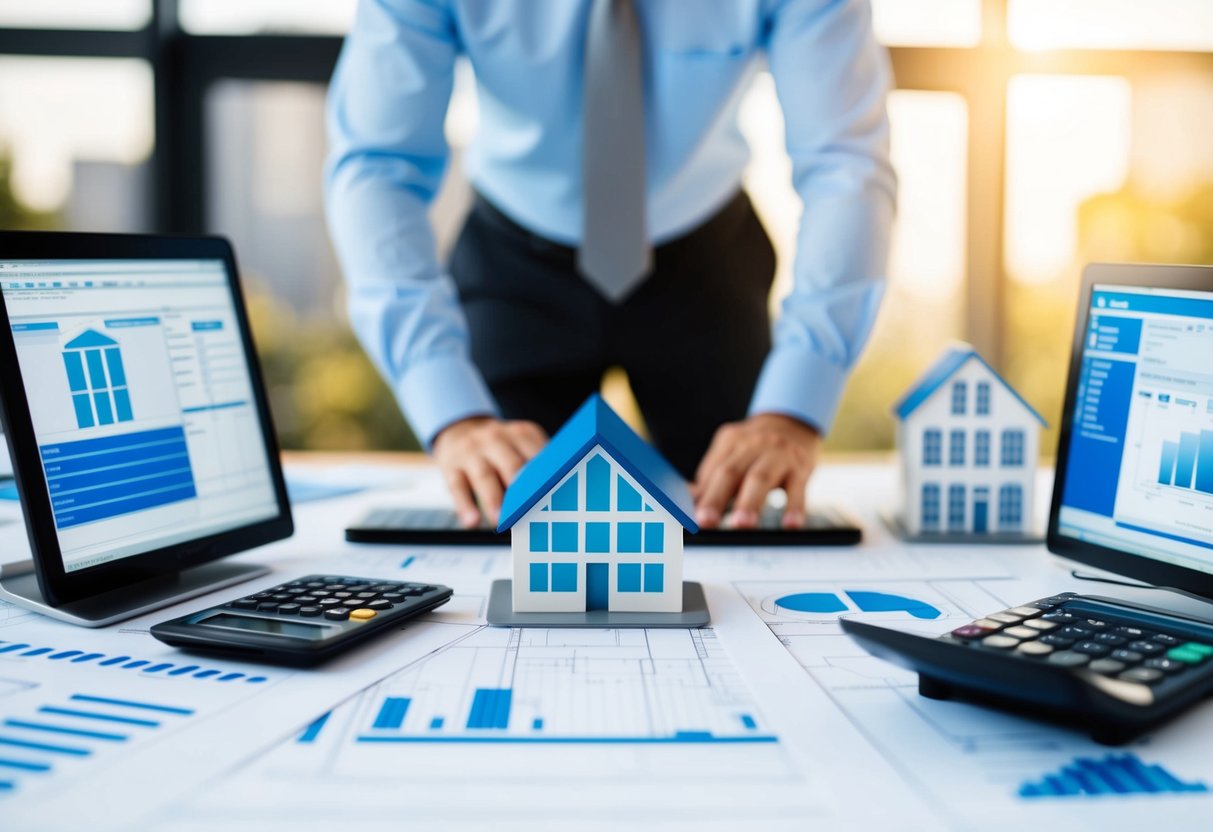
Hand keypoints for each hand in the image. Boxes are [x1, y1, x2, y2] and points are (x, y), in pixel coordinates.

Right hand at [432, 416, 547, 527]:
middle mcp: (496, 438)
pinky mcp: (451, 466)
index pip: (538, 455)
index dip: (546, 477)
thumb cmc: (499, 447)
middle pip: (512, 464)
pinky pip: (458, 487)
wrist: (459, 428)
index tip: (554, 495)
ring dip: (493, 499)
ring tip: (500, 519)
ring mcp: (472, 452)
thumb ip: (536, 465)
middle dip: (521, 489)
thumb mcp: (519, 444)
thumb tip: (553, 499)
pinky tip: (472, 522)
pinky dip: (465, 506)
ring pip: (484, 476)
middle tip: (529, 509)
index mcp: (521, 434)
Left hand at [692, 413, 819, 528]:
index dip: (699, 495)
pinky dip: (794, 507)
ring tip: (741, 525)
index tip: (688, 517)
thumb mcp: (733, 454)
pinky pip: (798, 488)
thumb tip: (687, 506)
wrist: (794, 424)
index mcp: (731, 441)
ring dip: (750, 502)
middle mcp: (753, 444)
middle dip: (717, 497)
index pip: (711, 470)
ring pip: (761, 478)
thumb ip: (711, 478)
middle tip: (706, 521)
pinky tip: (791, 525)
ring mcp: (778, 453)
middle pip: (731, 472)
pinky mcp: (801, 467)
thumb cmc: (756, 449)